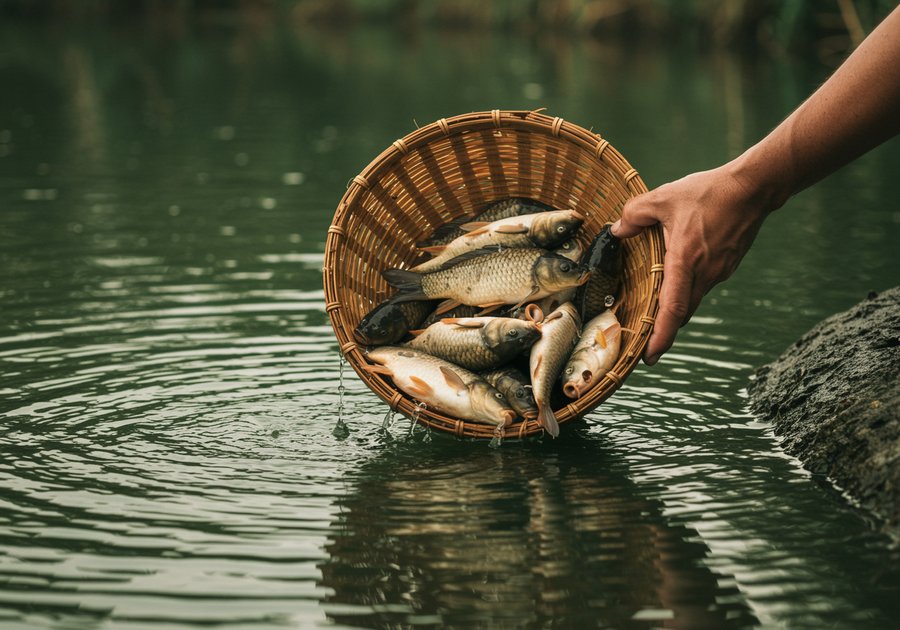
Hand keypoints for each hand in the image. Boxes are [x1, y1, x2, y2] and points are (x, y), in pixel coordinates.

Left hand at [611, 163, 772, 364]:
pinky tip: (676, 282)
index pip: (672, 308)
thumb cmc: (708, 192)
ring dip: (675, 311)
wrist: (752, 188)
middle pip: (683, 313)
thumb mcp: (662, 197)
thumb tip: (616, 230)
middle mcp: (704, 273)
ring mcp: (719, 271)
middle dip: (664, 333)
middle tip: (646, 348)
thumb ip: (634, 214)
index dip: (661, 335)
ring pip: (693, 299)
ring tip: (656, 318)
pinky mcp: (726, 266)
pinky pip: (702, 286)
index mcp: (685, 260)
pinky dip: (687, 292)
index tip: (650, 356)